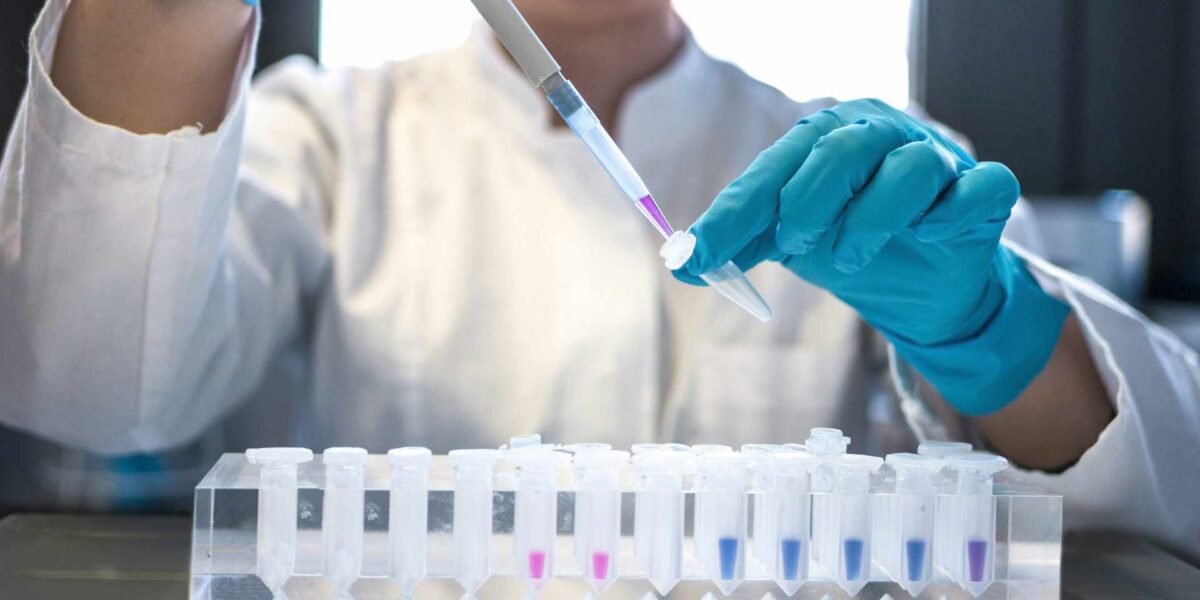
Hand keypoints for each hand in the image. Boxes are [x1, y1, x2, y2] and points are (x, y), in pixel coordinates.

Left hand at [676, 99, 1068, 413]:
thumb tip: (682, 262)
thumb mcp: (791, 244)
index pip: (776, 167)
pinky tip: (929, 234)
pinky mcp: (983, 191)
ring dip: (870, 220)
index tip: (699, 255)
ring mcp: (939, 160)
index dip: (735, 213)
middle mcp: (884, 136)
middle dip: (808, 203)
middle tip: (795, 244)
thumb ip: (741, 243)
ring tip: (847, 260)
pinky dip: (950, 212)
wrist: (924, 288)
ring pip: (910, 168)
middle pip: (842, 148)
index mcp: (830, 139)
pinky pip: (979, 188)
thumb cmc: (855, 244)